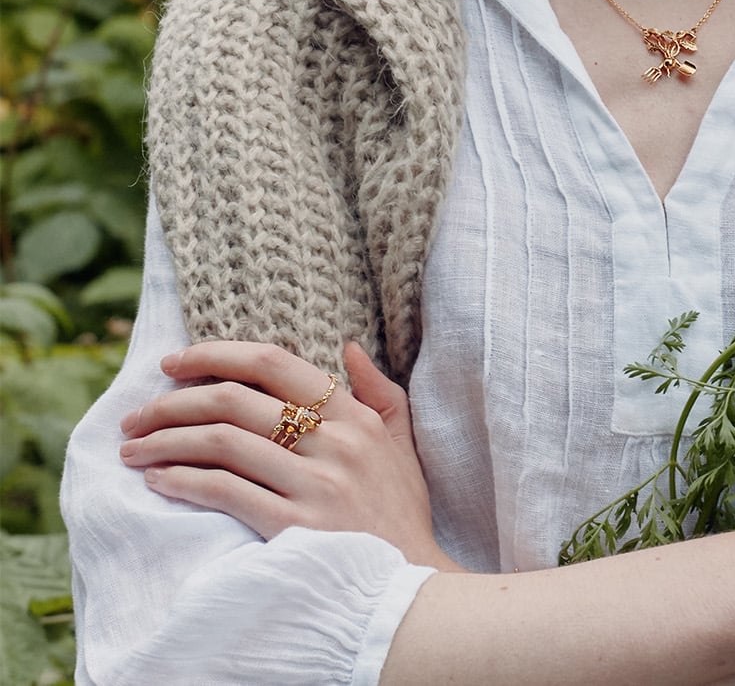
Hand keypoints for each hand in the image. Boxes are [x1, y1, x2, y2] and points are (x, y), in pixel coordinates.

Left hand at [117, 339, 463, 572]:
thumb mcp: (399, 442)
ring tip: (134, 450)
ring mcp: (314, 484)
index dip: (216, 355)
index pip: (276, 364)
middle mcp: (335, 442)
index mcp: (355, 415)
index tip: (173, 363)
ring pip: (223, 443)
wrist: (404, 584)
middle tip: (136, 417)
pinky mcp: (294, 526)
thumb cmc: (398, 511)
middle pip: (237, 401)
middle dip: (174, 403)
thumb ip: (378, 391)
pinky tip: (159, 481)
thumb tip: (349, 347)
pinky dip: (184, 481)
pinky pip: (226, 492)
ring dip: (167, 442)